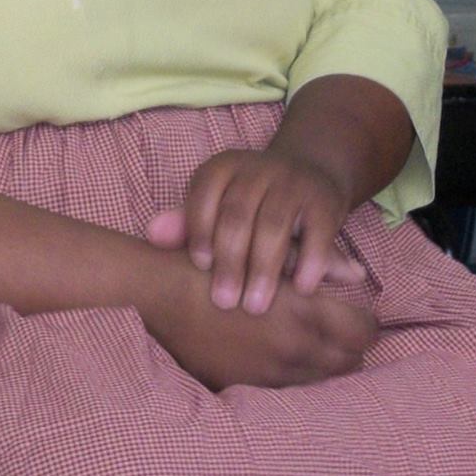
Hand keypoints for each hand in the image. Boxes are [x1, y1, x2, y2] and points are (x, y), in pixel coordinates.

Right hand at [141, 251, 374, 391]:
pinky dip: (290, 374)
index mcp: (304, 315)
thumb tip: (358, 273)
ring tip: (305, 341)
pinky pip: (286, 388)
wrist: (155, 297)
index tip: (353, 312)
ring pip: (321, 379)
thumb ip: (318, 264)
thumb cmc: (214, 264)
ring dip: (321, 362)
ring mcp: (269, 375)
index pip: (364, 331)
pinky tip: (274, 354)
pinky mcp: (244, 388)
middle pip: (349, 361)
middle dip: (347, 345)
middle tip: (334, 328)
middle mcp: (293, 351)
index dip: (364, 321)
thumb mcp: (269, 255)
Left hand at [145, 145, 362, 315]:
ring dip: (265, 270)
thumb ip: (185, 224)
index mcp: (222, 168)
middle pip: (238, 215)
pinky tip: (301, 291)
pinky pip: (317, 232)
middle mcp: (257, 169)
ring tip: (256, 307)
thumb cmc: (249, 205)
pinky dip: (310, 262)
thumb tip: (151, 234)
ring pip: (275, 225)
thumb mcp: (215, 208)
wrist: (309, 176)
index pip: (204, 197)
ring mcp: (293, 182)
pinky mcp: (324, 200)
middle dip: (231, 262)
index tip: (199, 267)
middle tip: (224, 303)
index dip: (200, 231)